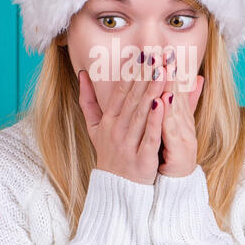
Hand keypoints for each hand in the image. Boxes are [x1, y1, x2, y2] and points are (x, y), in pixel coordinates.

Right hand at [78, 55, 167, 184]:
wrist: (116, 189)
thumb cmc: (108, 154)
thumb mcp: (94, 128)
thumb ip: (87, 101)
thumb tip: (81, 74)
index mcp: (107, 121)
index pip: (120, 92)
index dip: (131, 72)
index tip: (142, 54)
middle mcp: (116, 130)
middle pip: (132, 99)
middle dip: (145, 76)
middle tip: (157, 56)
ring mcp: (128, 144)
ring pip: (141, 113)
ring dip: (153, 91)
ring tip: (163, 72)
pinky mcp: (141, 159)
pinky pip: (149, 136)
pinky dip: (156, 119)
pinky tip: (163, 103)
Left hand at [157, 51, 204, 177]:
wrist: (176, 182)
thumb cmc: (172, 150)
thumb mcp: (176, 124)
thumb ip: (184, 102)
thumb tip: (197, 78)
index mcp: (180, 115)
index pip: (176, 88)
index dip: (171, 69)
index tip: (165, 50)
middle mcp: (183, 122)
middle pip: (177, 93)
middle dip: (171, 71)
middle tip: (166, 51)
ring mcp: (183, 134)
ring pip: (175, 106)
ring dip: (170, 86)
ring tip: (165, 67)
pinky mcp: (179, 148)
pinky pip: (170, 128)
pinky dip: (166, 114)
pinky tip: (162, 100)